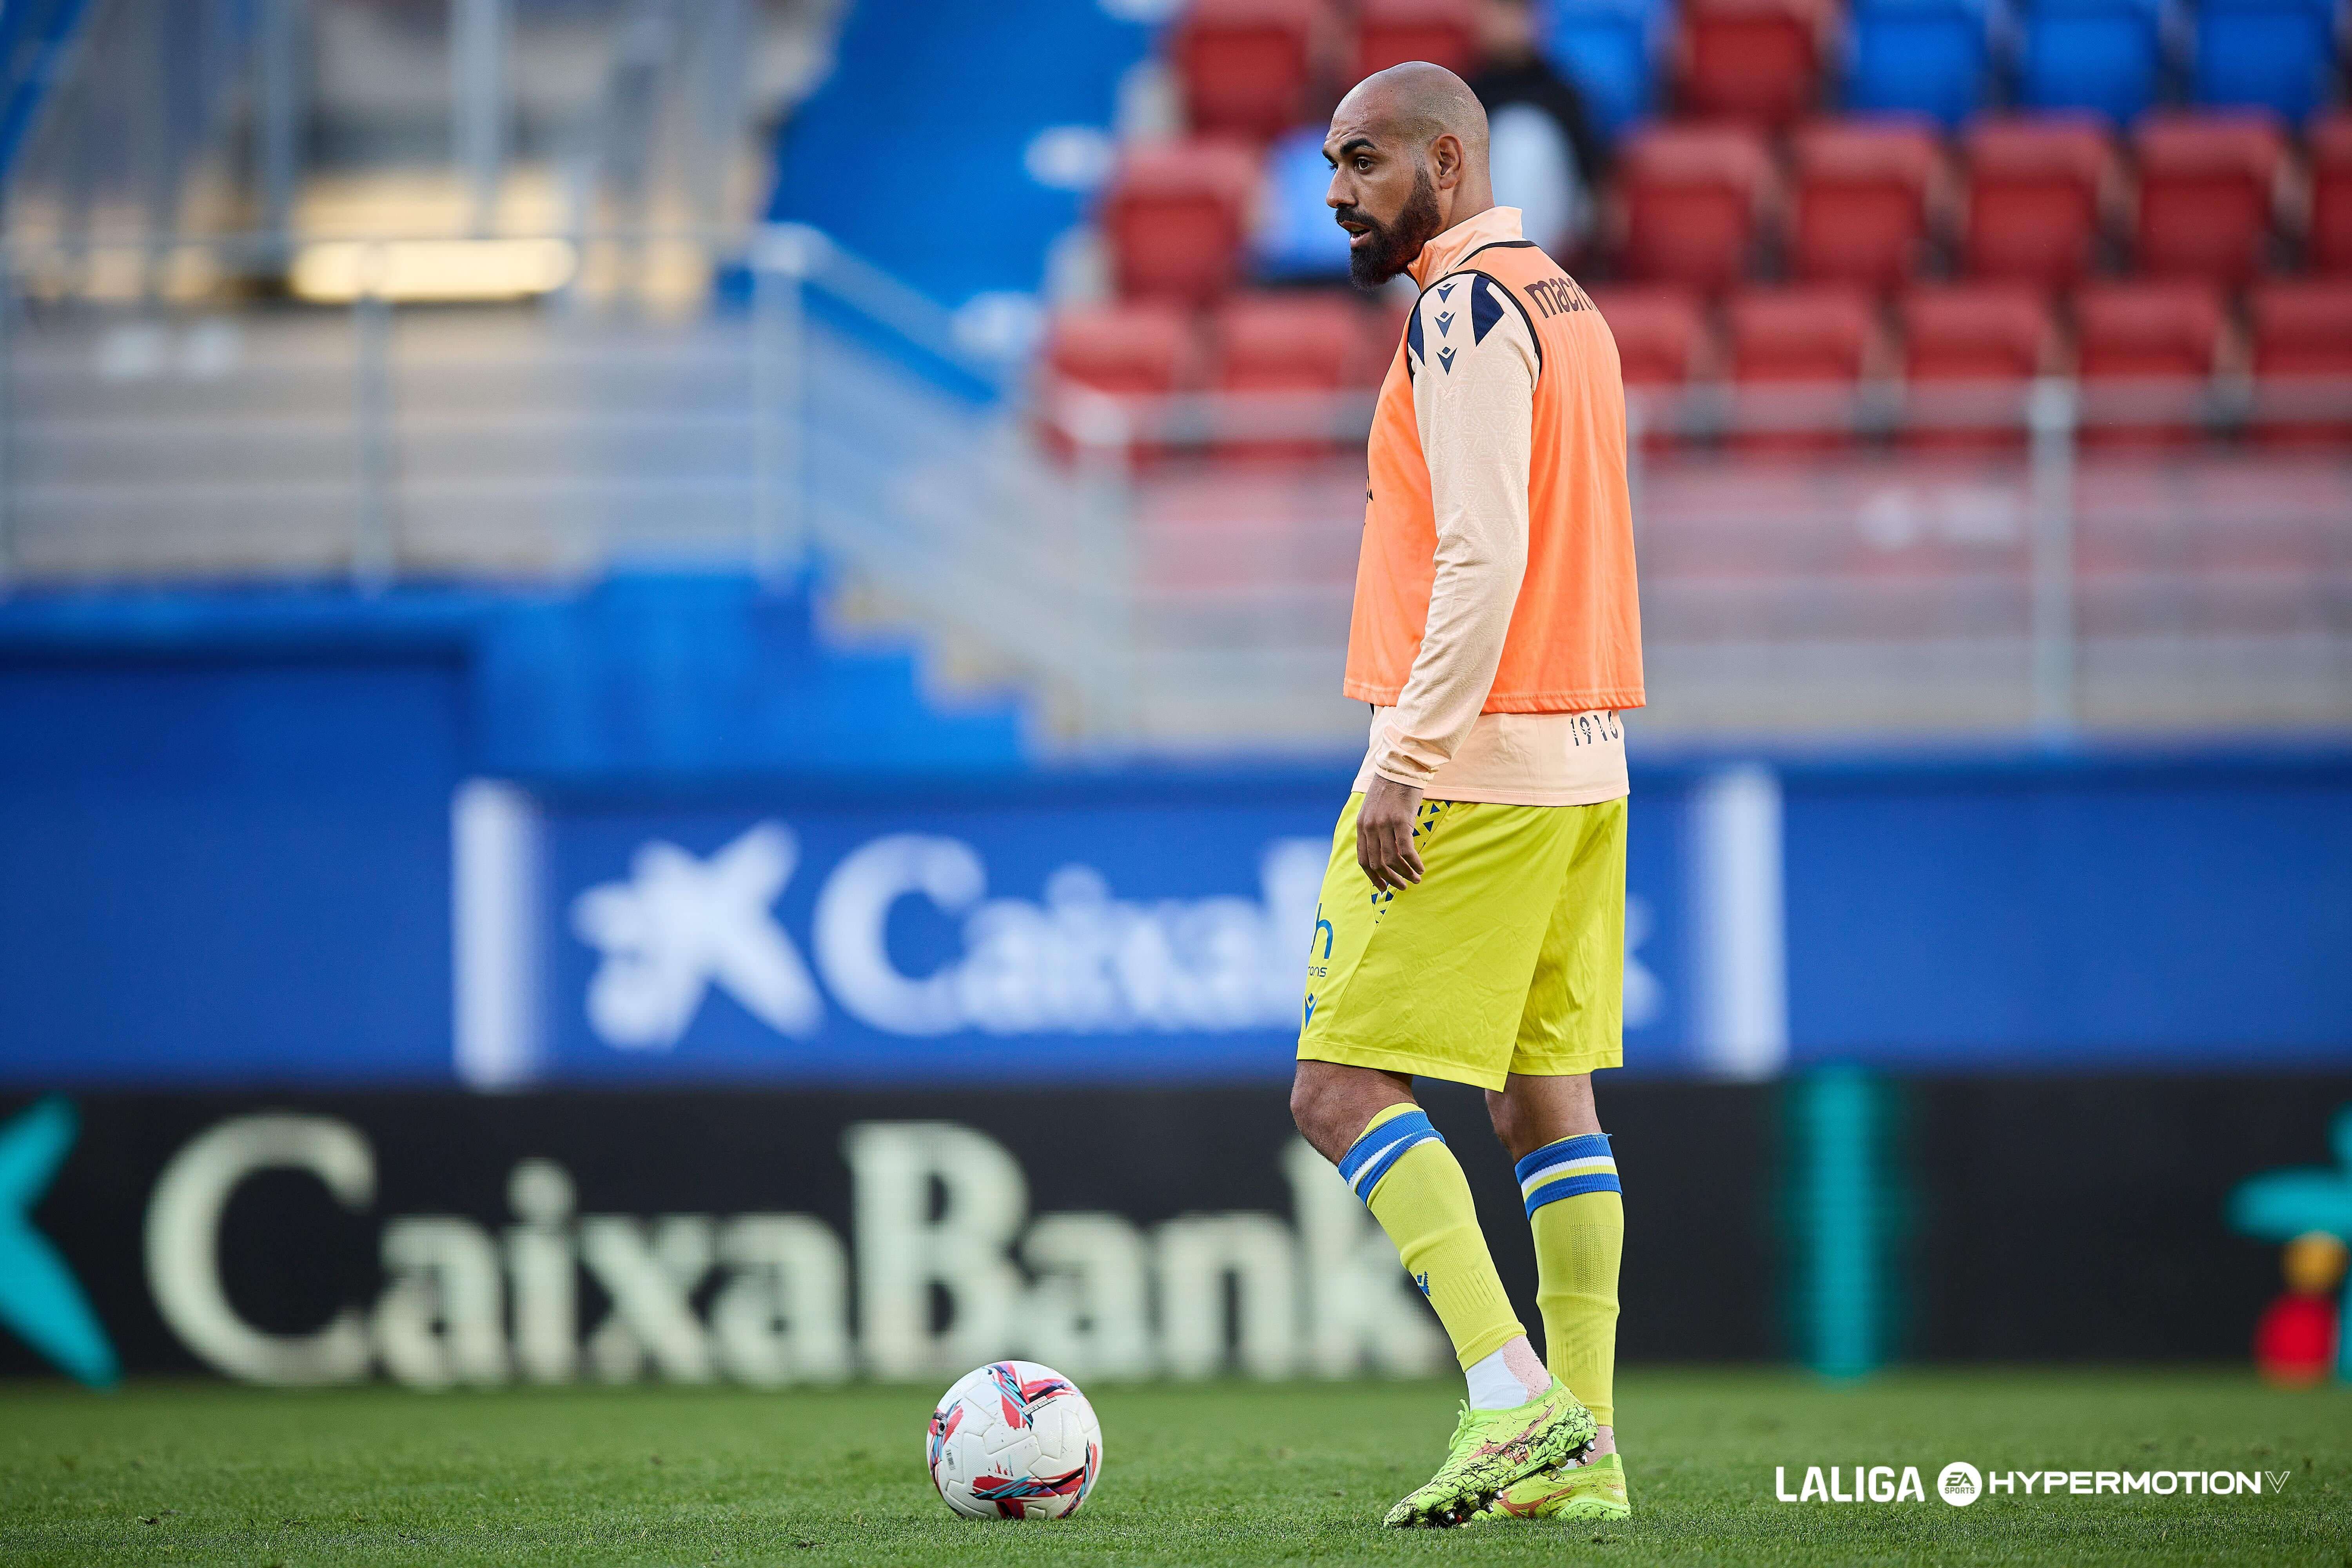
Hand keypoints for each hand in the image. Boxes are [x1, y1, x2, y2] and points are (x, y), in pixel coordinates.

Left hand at [1356, 775, 1425, 892]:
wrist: (1400, 768)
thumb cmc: (1390, 790)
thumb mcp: (1374, 811)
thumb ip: (1374, 830)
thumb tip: (1383, 854)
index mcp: (1361, 826)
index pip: (1363, 860)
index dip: (1373, 877)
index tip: (1383, 888)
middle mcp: (1370, 827)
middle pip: (1377, 863)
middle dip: (1391, 879)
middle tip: (1403, 887)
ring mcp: (1384, 824)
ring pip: (1391, 860)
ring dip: (1405, 873)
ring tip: (1416, 879)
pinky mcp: (1400, 820)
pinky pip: (1406, 850)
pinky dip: (1414, 863)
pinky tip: (1421, 867)